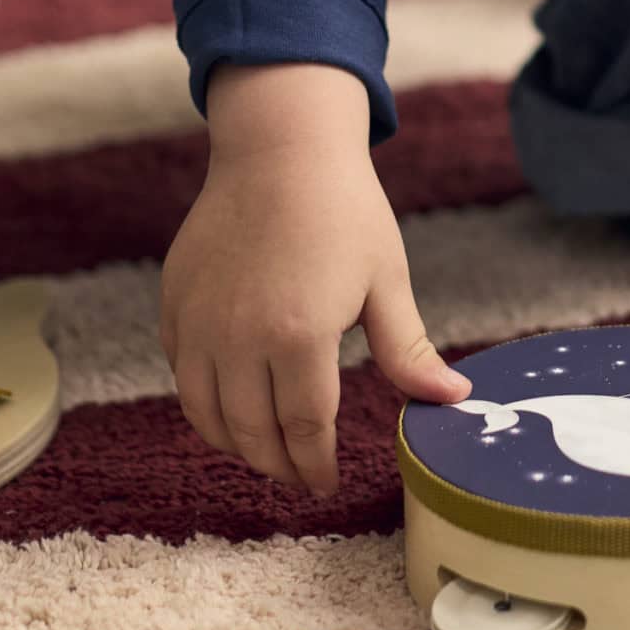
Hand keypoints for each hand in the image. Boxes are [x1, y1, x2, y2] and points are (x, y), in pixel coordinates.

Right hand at [159, 137, 470, 497]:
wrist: (280, 147)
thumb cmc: (344, 209)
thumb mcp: (386, 280)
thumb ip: (409, 351)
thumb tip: (455, 400)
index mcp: (298, 337)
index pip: (304, 431)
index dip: (316, 465)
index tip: (325, 482)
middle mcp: (238, 339)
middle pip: (252, 434)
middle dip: (279, 466)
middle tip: (300, 475)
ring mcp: (199, 322)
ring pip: (207, 415)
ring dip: (236, 444)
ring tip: (265, 451)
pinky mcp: (175, 304)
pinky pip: (182, 374)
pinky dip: (204, 402)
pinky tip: (231, 403)